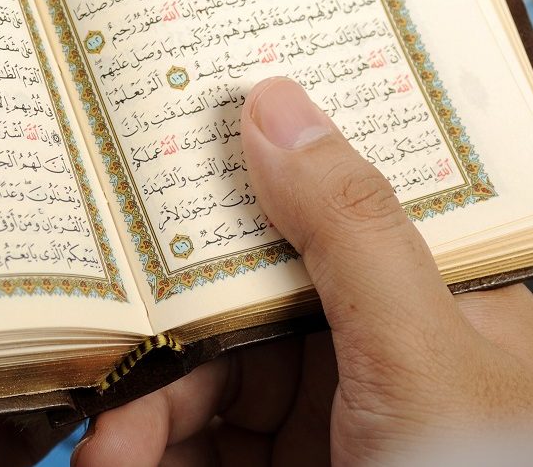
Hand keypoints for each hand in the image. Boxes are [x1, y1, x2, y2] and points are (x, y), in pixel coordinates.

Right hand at [73, 78, 532, 465]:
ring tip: (105, 459)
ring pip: (196, 378)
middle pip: (233, 301)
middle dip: (163, 338)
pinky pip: (185, 442)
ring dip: (139, 415)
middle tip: (105, 357)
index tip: (155, 160)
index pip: (323, 208)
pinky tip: (115, 466)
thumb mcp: (417, 346)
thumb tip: (276, 102)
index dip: (241, 181)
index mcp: (428, 296)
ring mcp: (314, 416)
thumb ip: (348, 228)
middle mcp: (366, 347)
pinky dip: (143, 453)